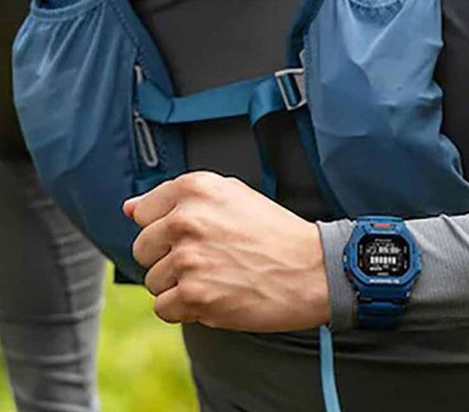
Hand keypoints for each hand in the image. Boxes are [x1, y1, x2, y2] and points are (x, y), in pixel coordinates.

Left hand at [123, 171, 330, 331]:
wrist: (312, 269)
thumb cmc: (274, 232)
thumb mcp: (231, 196)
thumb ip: (178, 199)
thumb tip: (128, 209)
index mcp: (195, 188)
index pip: (143, 211)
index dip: (166, 227)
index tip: (193, 233)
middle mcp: (186, 219)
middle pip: (143, 248)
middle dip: (169, 257)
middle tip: (209, 258)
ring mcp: (188, 258)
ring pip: (153, 280)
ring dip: (179, 284)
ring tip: (218, 275)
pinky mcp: (194, 295)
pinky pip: (164, 307)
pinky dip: (186, 308)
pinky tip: (217, 294)